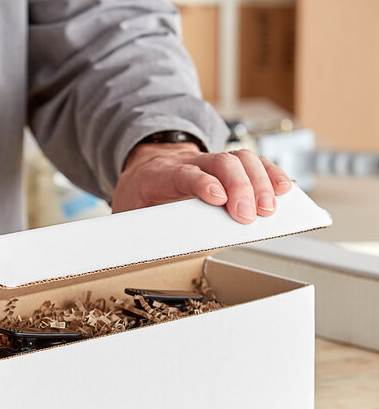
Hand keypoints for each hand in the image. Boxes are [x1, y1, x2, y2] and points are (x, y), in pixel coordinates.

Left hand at [113, 142, 292, 222]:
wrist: (145, 164)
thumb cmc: (138, 191)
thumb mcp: (126, 210)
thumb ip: (132, 227)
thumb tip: (136, 250)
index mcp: (159, 174)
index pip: (183, 173)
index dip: (201, 183)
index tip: (218, 198)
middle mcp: (188, 161)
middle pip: (219, 162)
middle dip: (239, 187)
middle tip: (249, 215)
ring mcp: (209, 160)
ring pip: (240, 158)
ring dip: (260, 181)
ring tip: (270, 207)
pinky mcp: (226, 164)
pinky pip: (252, 162)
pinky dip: (270, 173)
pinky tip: (283, 188)